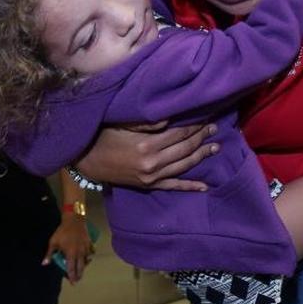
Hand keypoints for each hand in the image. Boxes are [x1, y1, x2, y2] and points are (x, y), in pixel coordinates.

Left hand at [44, 212, 93, 283]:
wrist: (74, 220)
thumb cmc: (62, 231)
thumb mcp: (53, 242)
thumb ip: (49, 254)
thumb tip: (44, 264)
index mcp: (71, 254)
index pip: (71, 268)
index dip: (71, 276)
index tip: (72, 283)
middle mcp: (79, 253)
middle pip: (81, 267)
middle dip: (79, 275)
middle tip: (77, 280)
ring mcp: (86, 248)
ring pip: (86, 261)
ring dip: (84, 266)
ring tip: (81, 269)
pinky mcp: (89, 244)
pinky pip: (91, 252)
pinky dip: (89, 256)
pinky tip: (88, 257)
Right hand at [75, 121, 217, 190]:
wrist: (87, 161)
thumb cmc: (103, 137)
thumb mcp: (122, 124)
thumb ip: (147, 122)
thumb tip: (172, 117)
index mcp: (147, 144)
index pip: (179, 133)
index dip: (194, 125)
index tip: (206, 117)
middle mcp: (153, 162)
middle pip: (185, 148)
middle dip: (202, 137)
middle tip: (215, 128)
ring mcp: (153, 176)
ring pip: (184, 165)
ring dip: (201, 156)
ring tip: (215, 148)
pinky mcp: (150, 185)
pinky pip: (174, 186)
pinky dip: (190, 186)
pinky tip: (204, 186)